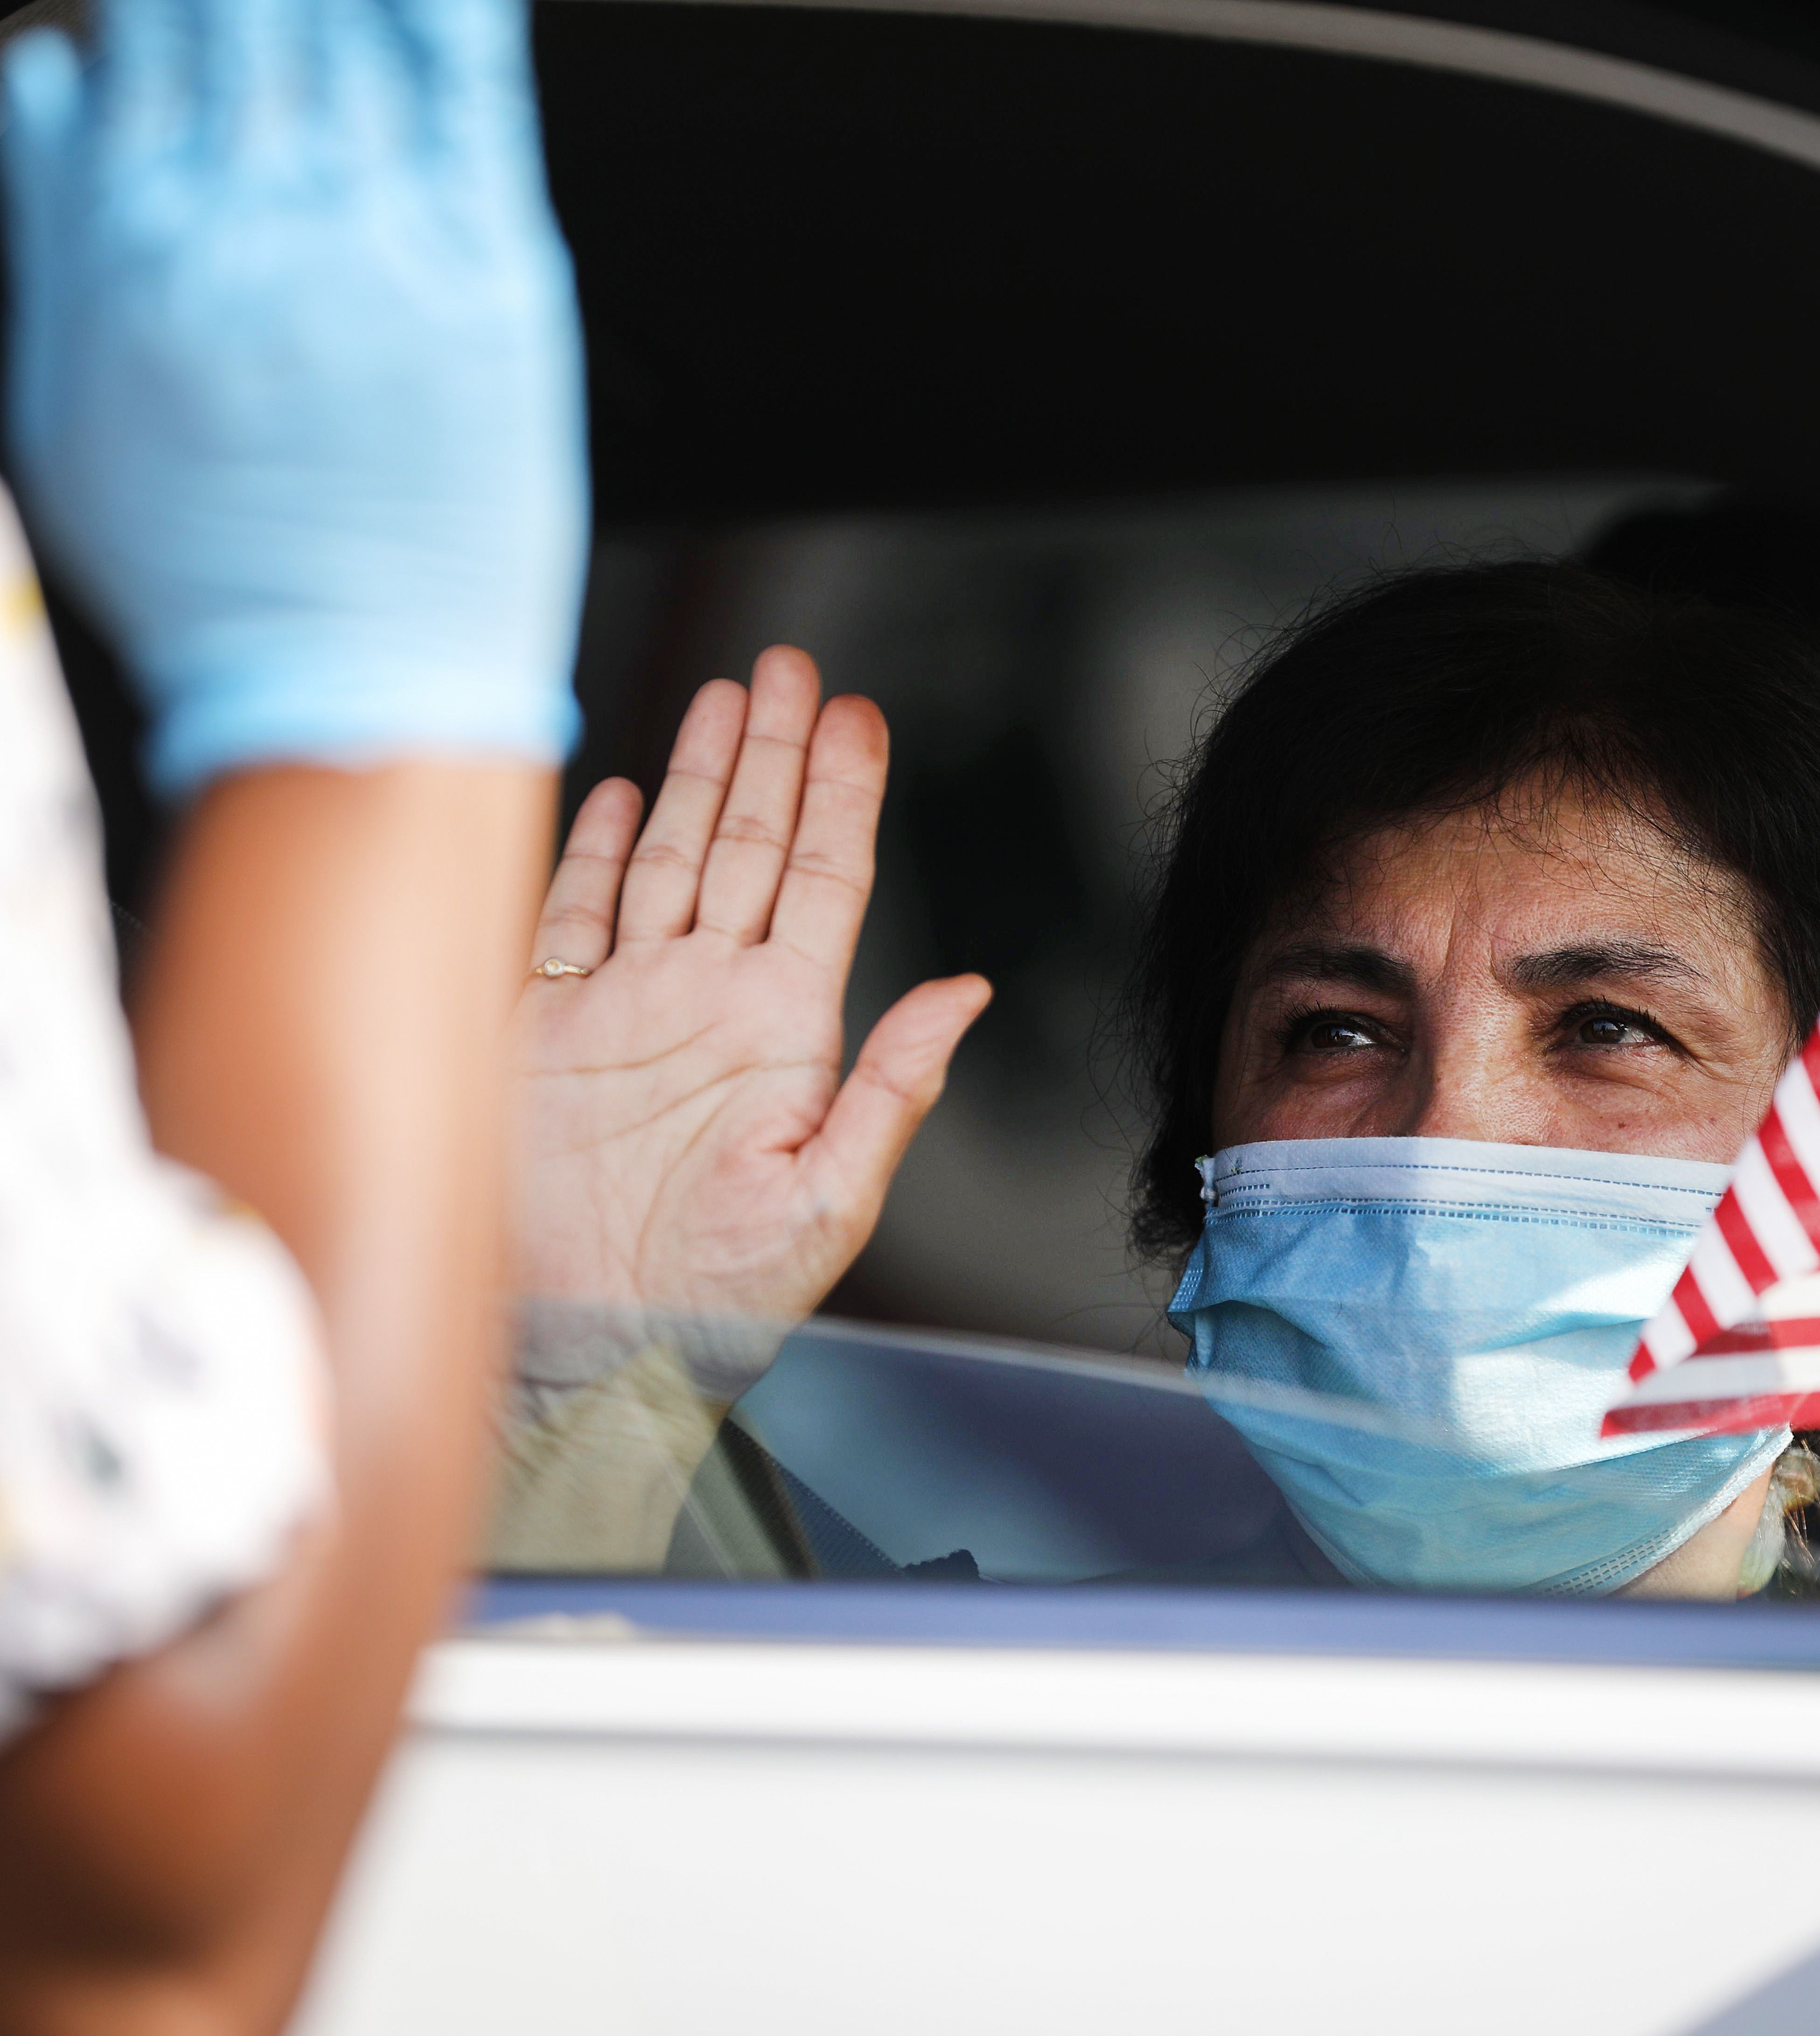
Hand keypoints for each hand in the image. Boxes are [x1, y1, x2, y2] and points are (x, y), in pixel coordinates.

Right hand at [5, 0, 586, 797]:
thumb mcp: (64, 401)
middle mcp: (257, 223)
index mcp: (145, 239)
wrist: (349, 685)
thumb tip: (50, 79)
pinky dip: (460, 29)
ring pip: (361, 46)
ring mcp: (382, 249)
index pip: (154, 41)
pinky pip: (476, 113)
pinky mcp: (496, 289)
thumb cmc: (216, 569)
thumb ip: (57, 223)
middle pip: (257, 27)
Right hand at [514, 648, 988, 1325]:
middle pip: (751, 844)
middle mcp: (710, 1001)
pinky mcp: (545, 1027)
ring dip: (697, 774)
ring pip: (668, 856)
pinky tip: (615, 789)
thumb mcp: (828, 1203)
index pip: (824, 882)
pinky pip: (573, 914)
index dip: (843, 795)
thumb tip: (967, 991)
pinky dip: (590, 847)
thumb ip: (894, 1088)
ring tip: (725, 695)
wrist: (584, 1352)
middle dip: (774, 752)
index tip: (859, 717)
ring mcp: (626, 1006)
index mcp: (784, 1033)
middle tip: (793, 666)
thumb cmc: (710, 1304)